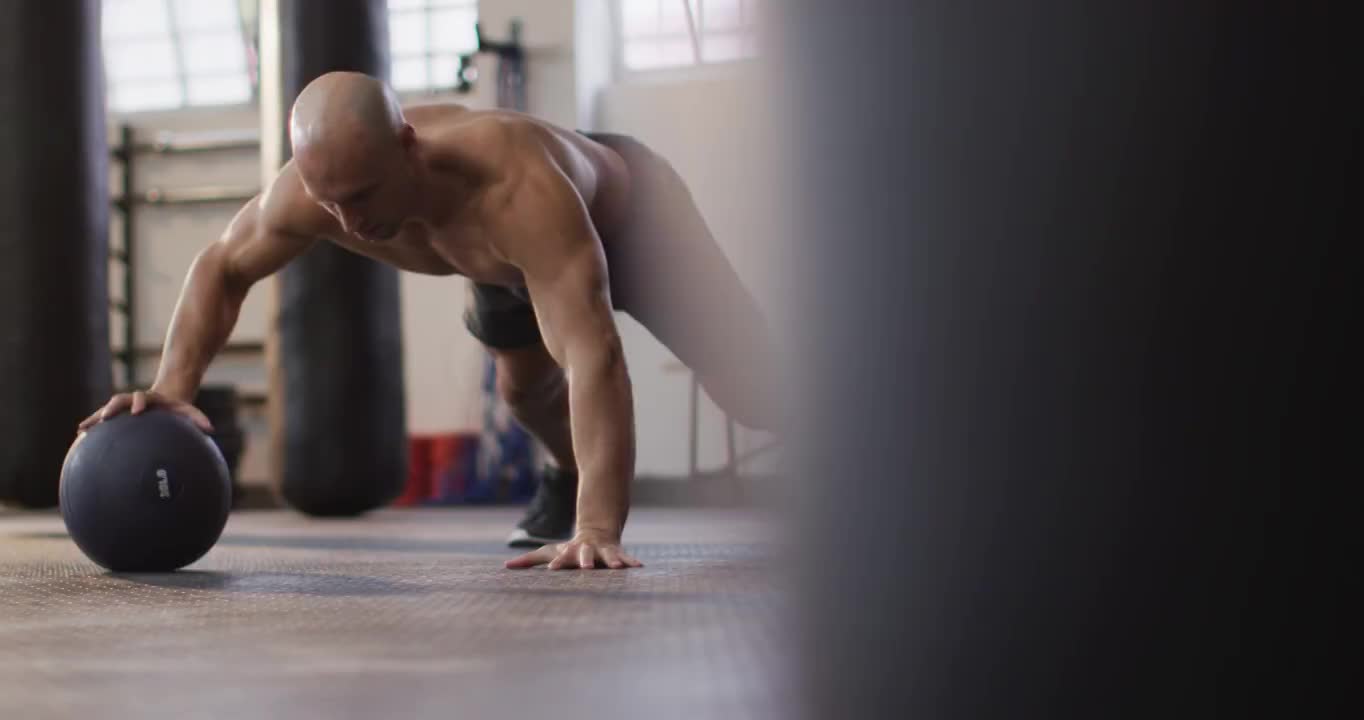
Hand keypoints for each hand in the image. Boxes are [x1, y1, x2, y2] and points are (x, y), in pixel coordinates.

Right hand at [78, 390, 213, 433]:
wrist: (167, 398)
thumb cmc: (177, 409)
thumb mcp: (188, 411)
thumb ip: (198, 418)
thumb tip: (210, 429)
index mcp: (150, 399)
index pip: (142, 397)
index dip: (139, 402)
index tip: (137, 411)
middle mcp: (134, 401)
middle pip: (119, 400)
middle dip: (111, 408)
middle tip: (105, 417)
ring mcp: (124, 407)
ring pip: (106, 410)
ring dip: (95, 418)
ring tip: (82, 429)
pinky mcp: (118, 416)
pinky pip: (103, 420)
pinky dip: (92, 425)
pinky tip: (80, 435)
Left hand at [505, 530, 643, 569]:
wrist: (596, 531)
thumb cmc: (568, 549)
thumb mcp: (548, 552)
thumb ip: (529, 560)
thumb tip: (506, 566)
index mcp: (570, 552)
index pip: (562, 558)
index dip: (558, 563)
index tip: (551, 570)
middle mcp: (587, 551)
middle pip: (586, 555)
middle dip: (586, 560)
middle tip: (586, 568)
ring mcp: (603, 552)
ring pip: (608, 555)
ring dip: (613, 561)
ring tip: (618, 568)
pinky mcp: (616, 554)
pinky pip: (625, 558)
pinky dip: (631, 562)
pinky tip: (640, 568)